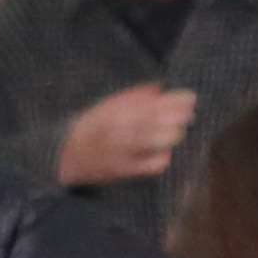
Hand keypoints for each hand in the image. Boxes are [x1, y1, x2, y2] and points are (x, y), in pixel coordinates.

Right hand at [56, 82, 199, 188]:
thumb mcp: (105, 106)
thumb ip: (133, 96)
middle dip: (175, 116)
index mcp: (113, 113)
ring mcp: (121, 152)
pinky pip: (149, 165)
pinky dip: (161, 157)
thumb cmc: (89, 128)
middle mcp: (118, 132)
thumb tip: (160, 86)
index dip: (172, 101)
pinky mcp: (124, 170)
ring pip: (152, 143)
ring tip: (180, 129)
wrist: (66, 156)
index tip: (189, 96)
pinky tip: (165, 151)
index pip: (148, 105)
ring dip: (171, 135)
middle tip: (190, 113)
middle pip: (152, 122)